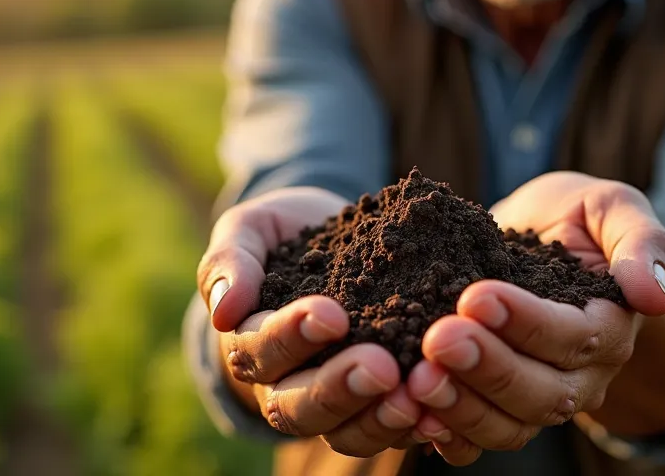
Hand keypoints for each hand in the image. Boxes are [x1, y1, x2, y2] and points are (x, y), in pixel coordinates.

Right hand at [197, 187, 422, 457]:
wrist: (331, 240)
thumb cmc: (284, 234)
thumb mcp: (250, 230)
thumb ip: (230, 261)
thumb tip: (224, 311)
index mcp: (250, 343)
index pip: (259, 350)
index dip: (292, 338)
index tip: (331, 315)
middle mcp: (284, 385)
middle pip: (297, 407)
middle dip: (339, 390)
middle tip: (381, 368)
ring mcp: (330, 404)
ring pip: (342, 433)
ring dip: (377, 420)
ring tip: (413, 399)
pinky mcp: (374, 406)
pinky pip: (387, 433)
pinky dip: (413, 429)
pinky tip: (440, 414)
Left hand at [406, 172, 664, 464]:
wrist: (539, 238)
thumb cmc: (577, 219)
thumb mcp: (613, 209)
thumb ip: (642, 243)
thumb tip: (653, 297)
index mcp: (610, 328)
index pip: (573, 337)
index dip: (527, 323)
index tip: (476, 297)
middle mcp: (580, 376)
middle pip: (541, 394)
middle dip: (487, 369)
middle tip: (437, 339)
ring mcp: (537, 397)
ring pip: (508, 425)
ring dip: (461, 406)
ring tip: (417, 378)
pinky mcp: (496, 406)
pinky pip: (478, 439)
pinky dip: (447, 434)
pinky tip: (414, 414)